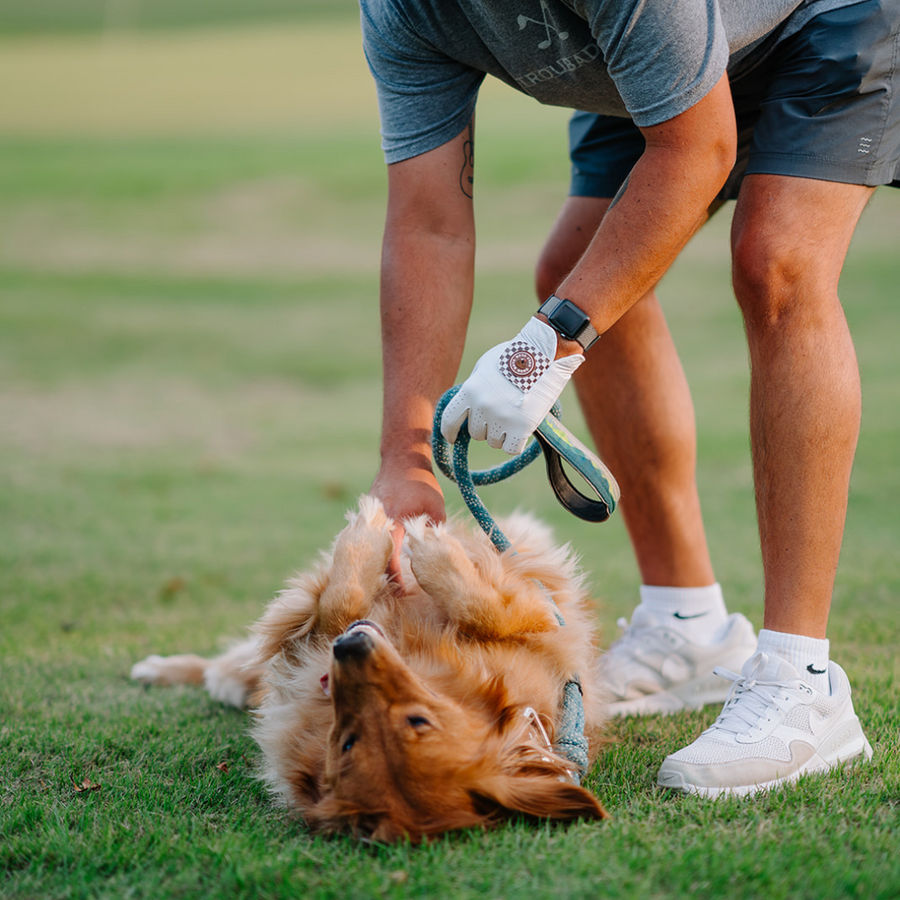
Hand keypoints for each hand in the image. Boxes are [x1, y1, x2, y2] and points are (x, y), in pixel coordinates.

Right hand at [369, 461, 444, 591]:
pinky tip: (376, 562)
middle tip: (392, 594)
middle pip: (376, 557)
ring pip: (368, 549)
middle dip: (382, 577)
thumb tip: (437, 554)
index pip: (394, 556)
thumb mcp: (435, 507)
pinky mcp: (365, 515)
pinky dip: (372, 551)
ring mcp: (368, 517)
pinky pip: (366, 538)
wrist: (401, 458)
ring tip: (383, 582)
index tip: (402, 593)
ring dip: (376, 565)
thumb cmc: (422, 482)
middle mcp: (379, 521)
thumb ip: (434, 531)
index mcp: (397, 520)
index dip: (396, 577)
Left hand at [440, 317, 583, 455]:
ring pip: (493, 442)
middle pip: (476, 432)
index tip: (452, 438)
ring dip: (502, 434)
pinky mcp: (522, 426)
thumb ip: (474, 388)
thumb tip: (467, 409)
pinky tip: (520, 432)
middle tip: (501, 413)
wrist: (545, 354)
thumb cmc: (514, 356)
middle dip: (486, 426)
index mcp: (470, 389)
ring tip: (514, 415)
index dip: (449, 431)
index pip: (450, 419)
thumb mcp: (484, 367)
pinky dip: (515, 444)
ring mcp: (502, 417)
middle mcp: (483, 406)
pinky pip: (511, 448)